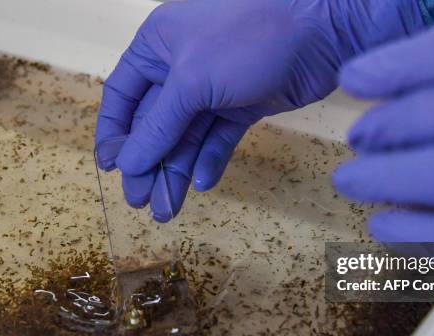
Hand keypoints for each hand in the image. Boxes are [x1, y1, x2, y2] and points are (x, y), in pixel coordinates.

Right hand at [95, 0, 423, 220]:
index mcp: (157, 48)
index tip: (112, 169)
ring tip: (167, 209)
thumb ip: (159, 125)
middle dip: (148, 162)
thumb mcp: (191, 80)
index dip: (115, 133)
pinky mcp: (244, 105)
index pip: (123, 96)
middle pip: (155, 123)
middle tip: (141, 202)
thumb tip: (126, 164)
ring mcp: (215, 88)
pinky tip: (203, 182)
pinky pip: (219, 137)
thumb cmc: (245, 39)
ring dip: (176, 171)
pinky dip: (211, 158)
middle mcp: (181, 69)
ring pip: (187, 136)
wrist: (321, 28)